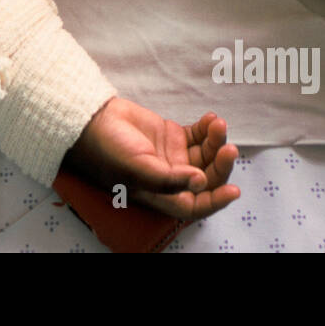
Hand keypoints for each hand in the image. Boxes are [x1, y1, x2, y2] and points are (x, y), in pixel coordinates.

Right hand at [62, 97, 239, 220]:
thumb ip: (169, 179)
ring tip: (217, 125)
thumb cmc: (107, 151)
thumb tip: (200, 182)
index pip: (196, 205)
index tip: (233, 190)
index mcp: (162, 195)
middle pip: (206, 178)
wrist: (91, 120)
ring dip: (216, 142)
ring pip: (206, 155)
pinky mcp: (172, 136)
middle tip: (228, 148)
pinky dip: (208, 129)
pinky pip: (198, 136)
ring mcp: (173, 157)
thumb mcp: (136, 170)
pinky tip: (211, 120)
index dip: (216, 201)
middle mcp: (171, 179)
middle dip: (220, 165)